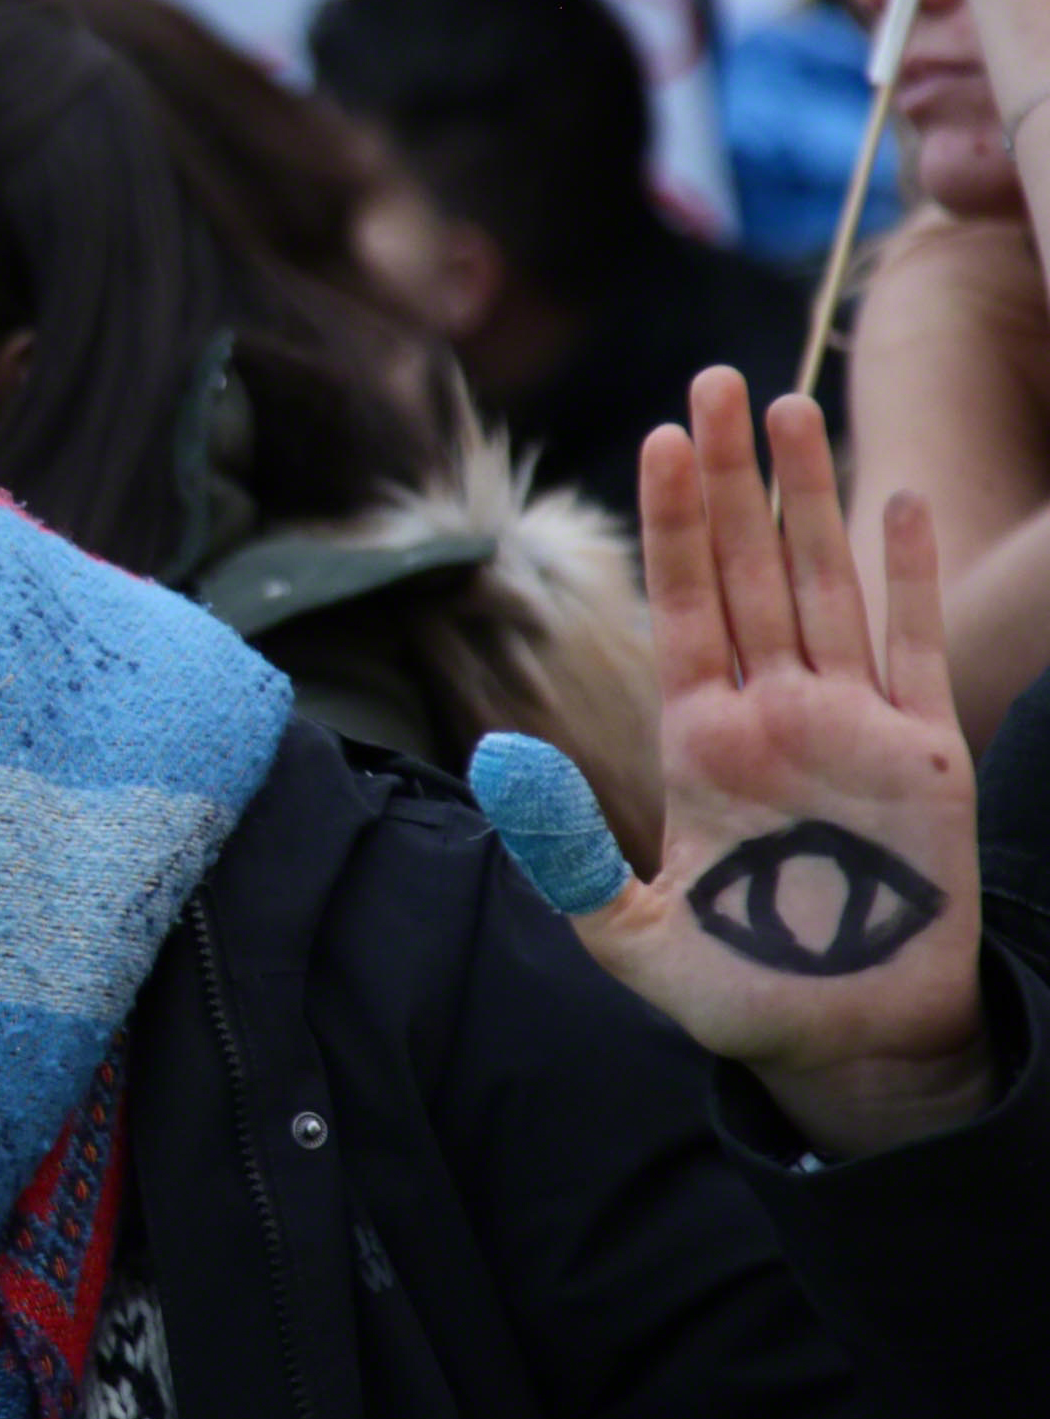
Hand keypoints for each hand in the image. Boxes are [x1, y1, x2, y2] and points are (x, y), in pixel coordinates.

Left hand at [474, 368, 984, 1158]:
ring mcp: (850, 723)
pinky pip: (915, 644)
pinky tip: (899, 500)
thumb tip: (497, 760)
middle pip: (745, 569)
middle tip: (714, 377)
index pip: (679, 605)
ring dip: (810, 497)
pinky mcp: (922, 752)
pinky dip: (908, 574)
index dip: (672, 522)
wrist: (846, 1042)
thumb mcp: (630, 932)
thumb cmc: (737, 990)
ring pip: (824, 583)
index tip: (660, 437)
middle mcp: (770, 713)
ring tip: (789, 406)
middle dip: (729, 476)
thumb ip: (564, 851)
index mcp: (698, 741)